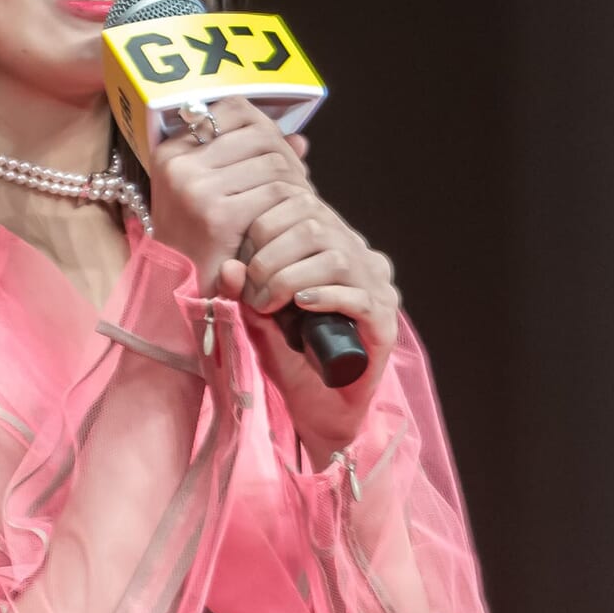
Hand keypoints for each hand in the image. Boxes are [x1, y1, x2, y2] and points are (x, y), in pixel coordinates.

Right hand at [148, 97, 313, 298]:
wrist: (175, 293)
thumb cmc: (197, 242)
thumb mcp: (212, 194)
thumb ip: (252, 161)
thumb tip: (301, 139)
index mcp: (171, 150)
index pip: (234, 109)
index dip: (267, 127)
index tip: (279, 152)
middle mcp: (179, 163)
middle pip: (260, 135)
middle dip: (286, 156)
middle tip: (297, 182)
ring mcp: (196, 187)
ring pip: (273, 162)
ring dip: (294, 179)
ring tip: (297, 201)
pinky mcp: (218, 214)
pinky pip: (276, 192)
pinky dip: (292, 203)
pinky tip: (292, 219)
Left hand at [212, 123, 400, 463]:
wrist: (319, 406)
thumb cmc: (288, 354)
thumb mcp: (257, 316)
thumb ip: (243, 291)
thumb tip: (228, 267)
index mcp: (332, 244)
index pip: (300, 206)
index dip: (263, 228)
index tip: (240, 262)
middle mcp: (360, 259)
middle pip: (316, 227)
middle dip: (272, 256)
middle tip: (251, 291)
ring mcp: (378, 289)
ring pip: (337, 258)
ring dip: (292, 277)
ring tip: (269, 303)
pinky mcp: (385, 323)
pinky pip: (360, 297)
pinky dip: (325, 297)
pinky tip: (300, 305)